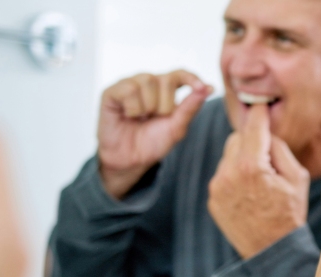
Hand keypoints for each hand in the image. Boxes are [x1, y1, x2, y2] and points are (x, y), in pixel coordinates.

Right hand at [98, 70, 212, 198]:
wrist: (131, 160)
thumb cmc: (153, 141)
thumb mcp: (177, 126)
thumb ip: (191, 106)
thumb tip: (209, 87)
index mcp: (166, 89)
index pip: (180, 74)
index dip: (191, 77)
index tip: (200, 87)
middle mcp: (148, 83)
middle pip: (165, 79)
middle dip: (165, 105)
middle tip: (154, 119)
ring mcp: (129, 85)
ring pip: (147, 81)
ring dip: (148, 107)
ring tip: (141, 118)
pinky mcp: (111, 92)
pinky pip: (128, 89)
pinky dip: (132, 107)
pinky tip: (128, 115)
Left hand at [207, 104, 309, 258]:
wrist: (272, 248)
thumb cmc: (290, 212)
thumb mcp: (297, 177)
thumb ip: (279, 148)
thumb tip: (266, 132)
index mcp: (252, 166)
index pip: (253, 128)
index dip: (258, 113)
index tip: (259, 104)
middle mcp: (229, 174)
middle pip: (237, 138)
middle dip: (251, 140)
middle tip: (266, 152)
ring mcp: (218, 187)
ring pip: (228, 155)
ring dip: (242, 157)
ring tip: (259, 176)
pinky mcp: (213, 198)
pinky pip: (223, 174)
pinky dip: (234, 174)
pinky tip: (249, 189)